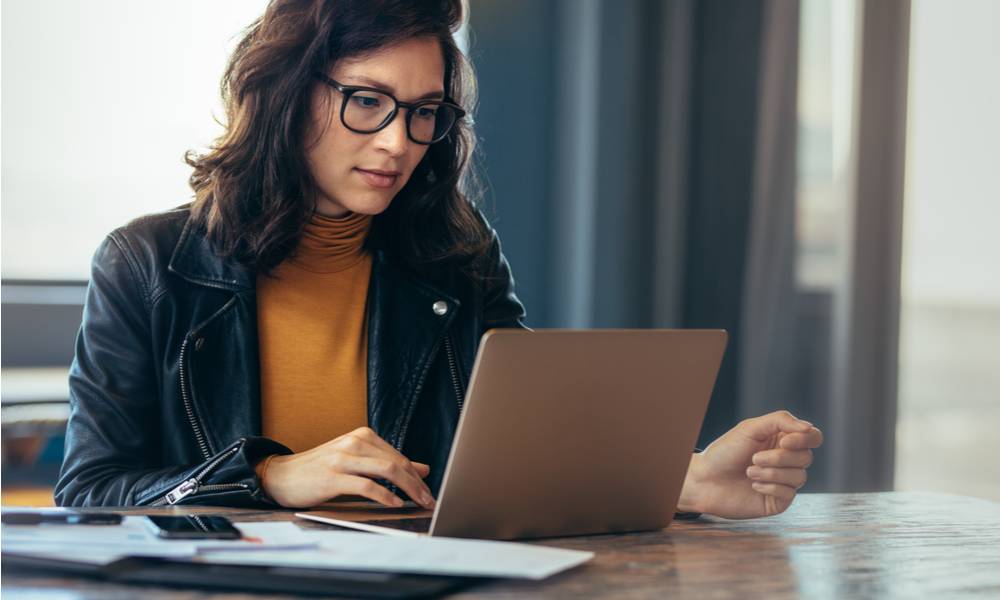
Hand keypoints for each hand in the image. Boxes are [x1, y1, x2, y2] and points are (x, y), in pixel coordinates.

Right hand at [257, 427, 434, 509]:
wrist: (281, 475)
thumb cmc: (320, 470)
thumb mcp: (356, 461)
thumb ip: (387, 463)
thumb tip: (423, 469)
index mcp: (362, 436)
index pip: (399, 456)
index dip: (417, 476)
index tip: (428, 492)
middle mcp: (355, 442)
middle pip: (397, 463)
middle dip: (417, 484)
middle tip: (429, 500)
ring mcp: (343, 458)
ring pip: (387, 471)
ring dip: (408, 489)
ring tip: (418, 503)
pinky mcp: (333, 477)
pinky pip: (366, 486)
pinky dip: (384, 496)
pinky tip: (394, 504)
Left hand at [677, 410, 822, 518]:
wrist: (705, 480)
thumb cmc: (725, 452)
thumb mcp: (750, 428)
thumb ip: (780, 421)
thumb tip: (809, 428)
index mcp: (782, 440)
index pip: (812, 437)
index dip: (804, 439)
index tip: (784, 442)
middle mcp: (787, 460)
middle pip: (806, 457)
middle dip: (779, 458)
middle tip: (754, 458)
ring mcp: (784, 481)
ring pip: (799, 476)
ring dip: (771, 473)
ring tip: (749, 471)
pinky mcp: (778, 500)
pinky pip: (789, 493)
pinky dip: (770, 486)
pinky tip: (753, 485)